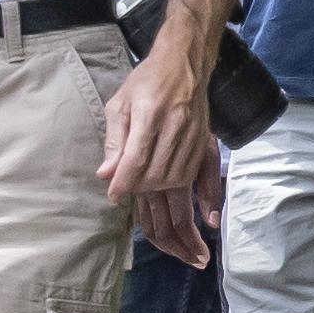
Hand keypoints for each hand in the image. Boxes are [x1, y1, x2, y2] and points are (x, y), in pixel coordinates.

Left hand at [105, 49, 216, 264]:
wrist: (185, 61)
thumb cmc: (147, 80)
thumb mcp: (121, 103)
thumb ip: (114, 141)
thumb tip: (107, 176)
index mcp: (151, 116)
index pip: (136, 162)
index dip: (124, 185)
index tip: (115, 199)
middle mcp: (175, 130)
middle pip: (160, 181)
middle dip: (157, 214)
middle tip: (159, 244)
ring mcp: (193, 139)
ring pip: (181, 184)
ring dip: (182, 217)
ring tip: (185, 251)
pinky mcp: (204, 142)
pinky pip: (205, 176)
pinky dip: (207, 201)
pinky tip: (207, 224)